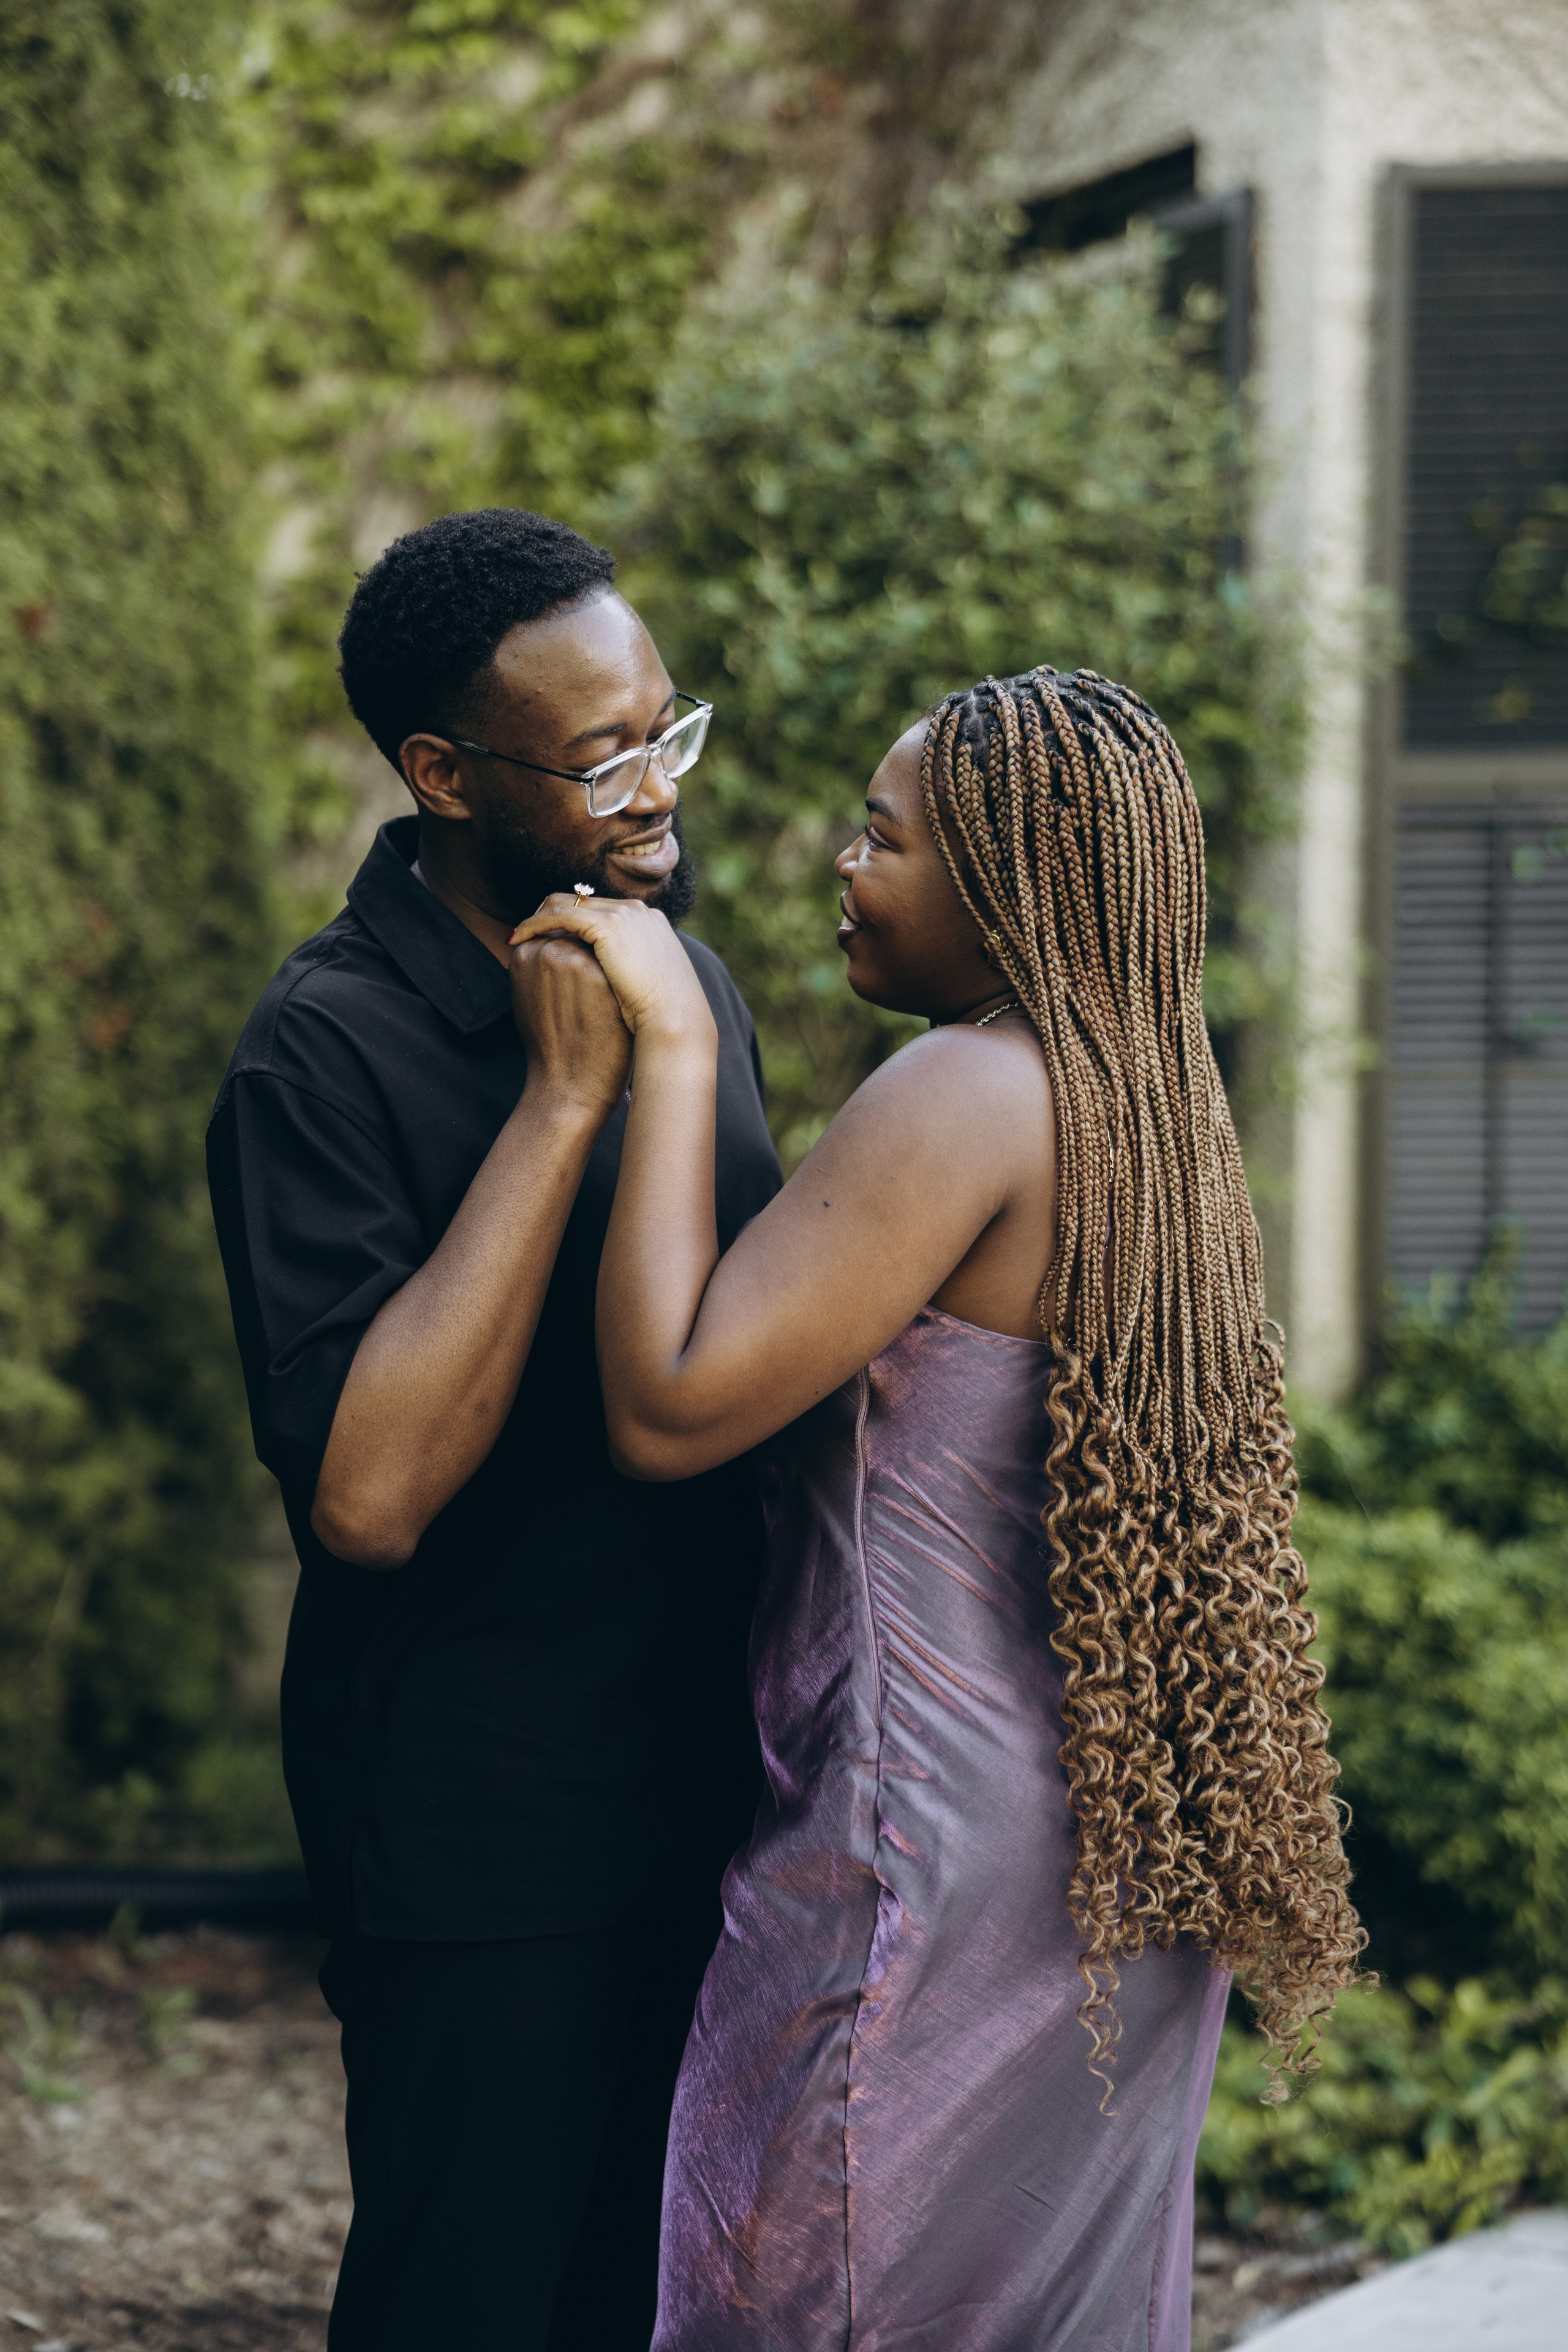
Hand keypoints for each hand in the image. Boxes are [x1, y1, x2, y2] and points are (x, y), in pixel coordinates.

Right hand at [509, 933, 631, 1115]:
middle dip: (587, 957)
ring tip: (601, 1001)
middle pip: (576, 936)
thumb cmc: (552, 1044)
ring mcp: (576, 961)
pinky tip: (618, 1002)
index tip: (571, 983)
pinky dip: (621, 979)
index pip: (552, 934)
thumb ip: (541, 963)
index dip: (567, 956)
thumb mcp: (531, 997)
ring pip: (599, 947)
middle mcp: (547, 952)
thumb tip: (561, 938)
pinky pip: (617, 963)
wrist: (570, 1086)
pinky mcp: (603, 976)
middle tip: (587, 994)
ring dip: (605, 966)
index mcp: (524, 955)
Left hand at [510, 894, 716, 1051]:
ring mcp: (624, 914)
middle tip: (525, 934)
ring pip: (566, 903)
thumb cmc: (663, 1019)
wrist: (676, 1023)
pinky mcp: (609, 925)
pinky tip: (517, 940)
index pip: (599, 911)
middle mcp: (637, 911)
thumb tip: (610, 979)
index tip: (549, 940)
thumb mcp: (648, 987)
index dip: (570, 923)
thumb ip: (631, 972)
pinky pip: (558, 915)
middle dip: (550, 915)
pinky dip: (534, 924)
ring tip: (516, 936)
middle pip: (581, 901)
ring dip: (537, 917)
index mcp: (648, 923)